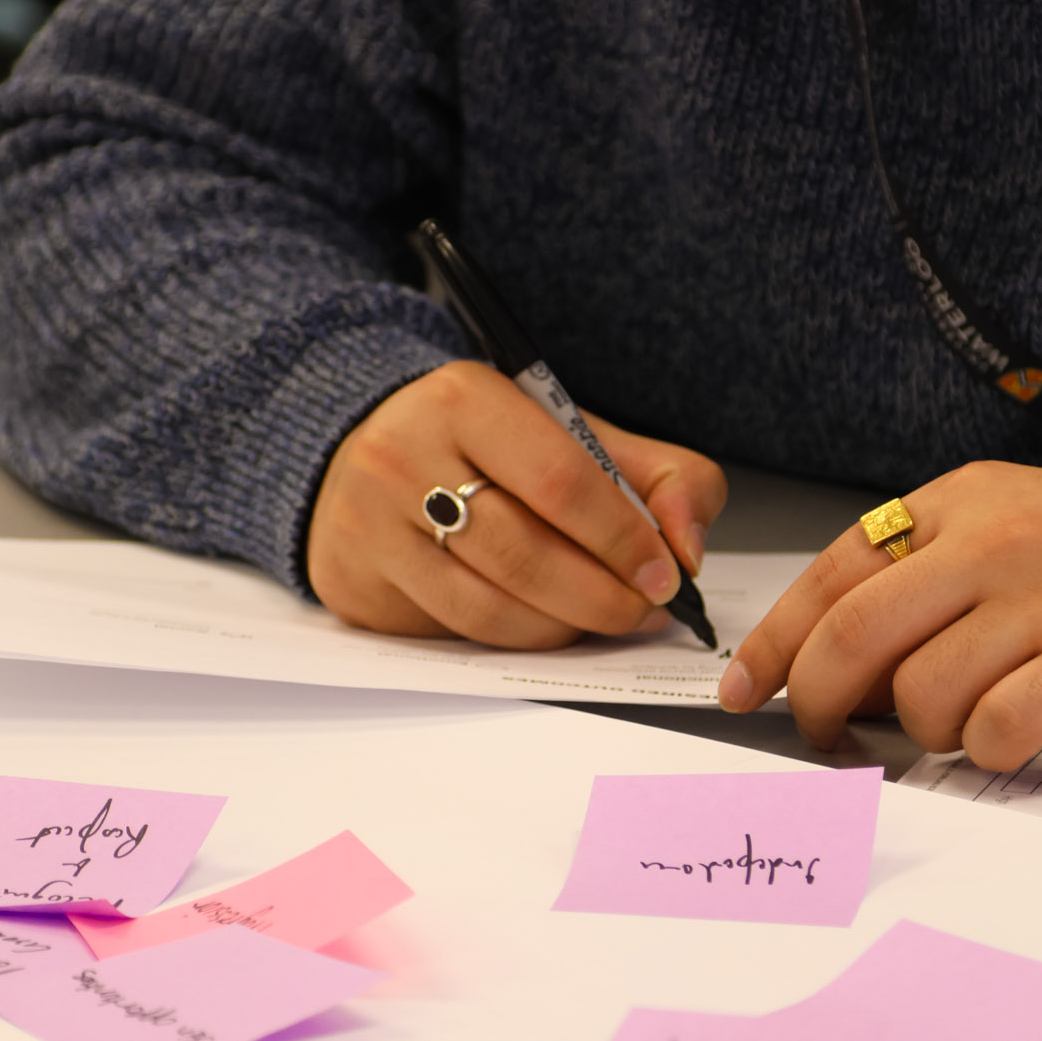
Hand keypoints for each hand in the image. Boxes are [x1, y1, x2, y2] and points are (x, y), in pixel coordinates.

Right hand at [309, 360, 727, 647]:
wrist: (368, 443)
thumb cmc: (484, 443)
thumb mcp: (573, 430)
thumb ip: (659, 475)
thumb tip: (687, 547)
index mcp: (463, 400)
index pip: (560, 480)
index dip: (623, 539)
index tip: (666, 575)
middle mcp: (400, 458)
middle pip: (522, 555)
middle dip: (601, 598)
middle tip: (643, 613)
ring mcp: (367, 527)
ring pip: (485, 610)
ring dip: (560, 630)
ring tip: (598, 620)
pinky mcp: (354, 585)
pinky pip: (449, 636)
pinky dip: (510, 641)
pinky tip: (540, 623)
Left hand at [722, 461, 1041, 768]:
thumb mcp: (999, 528)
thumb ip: (914, 581)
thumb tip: (823, 668)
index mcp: (957, 503)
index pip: (834, 571)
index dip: (777, 640)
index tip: (745, 688)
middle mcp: (994, 544)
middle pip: (856, 635)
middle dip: (817, 700)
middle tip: (823, 733)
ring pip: (923, 693)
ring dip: (924, 729)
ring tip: (964, 716)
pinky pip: (997, 731)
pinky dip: (987, 750)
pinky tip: (1011, 732)